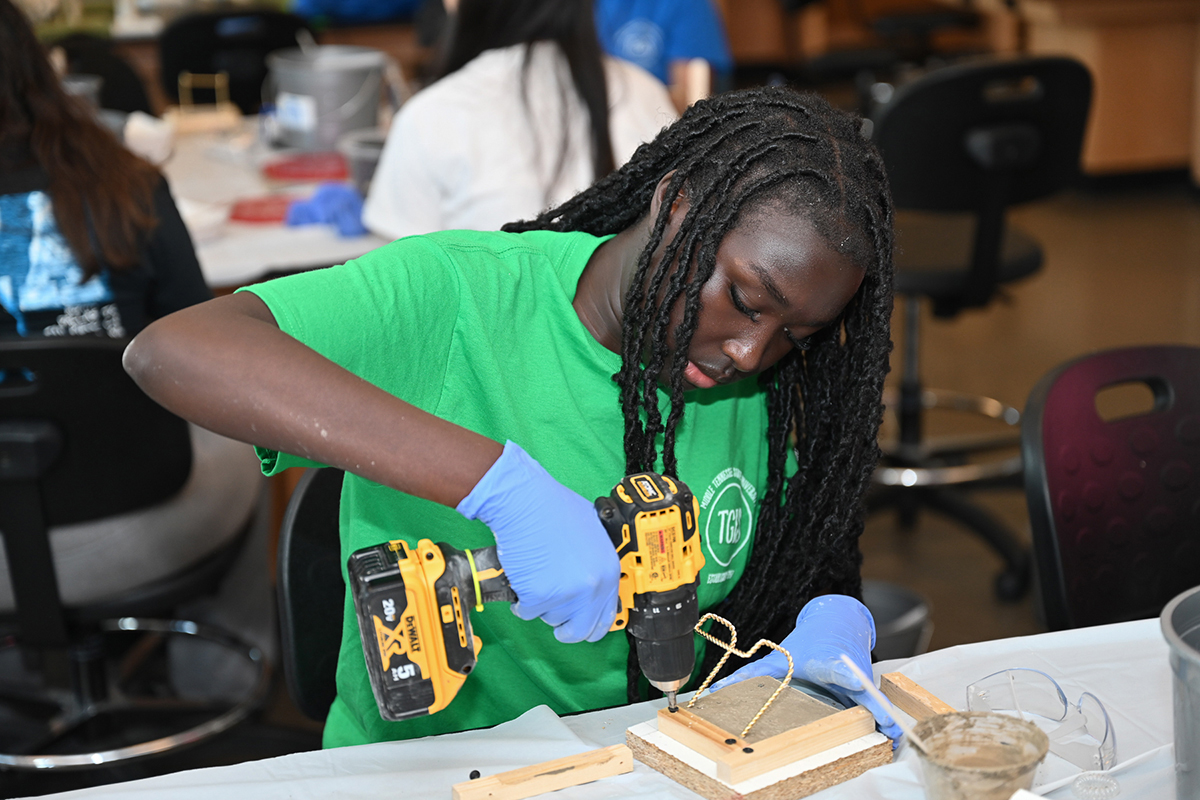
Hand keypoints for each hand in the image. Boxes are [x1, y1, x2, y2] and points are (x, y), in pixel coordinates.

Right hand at [456, 441, 619, 643]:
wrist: (524, 502)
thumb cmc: (552, 508)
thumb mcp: (591, 532)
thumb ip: (595, 561)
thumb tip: (590, 579)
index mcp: (607, 570)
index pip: (606, 616)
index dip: (591, 624)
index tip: (581, 624)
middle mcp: (592, 585)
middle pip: (580, 630)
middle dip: (565, 628)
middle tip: (554, 616)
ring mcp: (566, 593)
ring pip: (551, 619)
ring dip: (541, 605)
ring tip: (536, 578)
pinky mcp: (538, 596)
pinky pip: (527, 611)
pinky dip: (521, 601)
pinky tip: (522, 580)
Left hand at [710, 595, 902, 740]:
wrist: (836, 623)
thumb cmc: (807, 645)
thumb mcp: (779, 658)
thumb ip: (751, 675)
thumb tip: (717, 690)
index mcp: (826, 659)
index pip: (837, 667)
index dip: (846, 673)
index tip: (854, 680)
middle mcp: (847, 668)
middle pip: (862, 689)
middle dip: (874, 709)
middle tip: (886, 728)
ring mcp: (860, 679)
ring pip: (874, 701)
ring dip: (886, 720)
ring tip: (893, 741)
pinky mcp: (866, 689)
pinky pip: (876, 707)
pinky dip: (886, 722)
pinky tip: (892, 741)